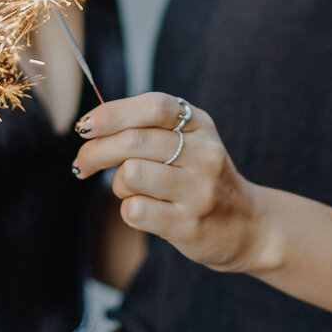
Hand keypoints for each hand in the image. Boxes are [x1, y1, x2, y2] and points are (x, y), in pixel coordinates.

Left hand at [73, 93, 271, 274]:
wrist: (249, 226)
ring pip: (130, 175)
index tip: (85, 125)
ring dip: (117, 184)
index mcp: (201, 126)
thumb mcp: (191, 142)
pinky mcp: (187, 225)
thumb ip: (150, 128)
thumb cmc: (202, 178)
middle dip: (94, 151)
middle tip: (82, 163)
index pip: (154, 106)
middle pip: (133, 142)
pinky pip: (135, 211)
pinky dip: (128, 209)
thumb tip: (92, 126)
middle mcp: (204, 154)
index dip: (113, 112)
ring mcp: (198, 190)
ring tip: (128, 190)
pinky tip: (143, 210)